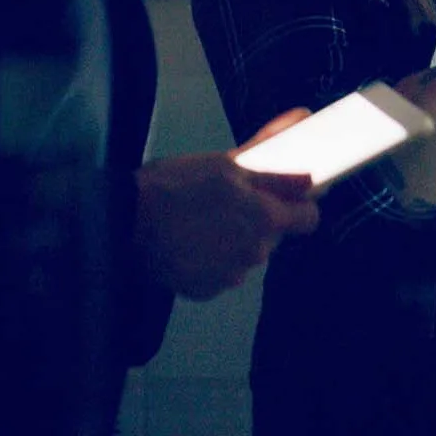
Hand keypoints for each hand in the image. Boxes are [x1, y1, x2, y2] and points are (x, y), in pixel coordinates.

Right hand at [133, 109, 319, 300]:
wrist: (126, 222)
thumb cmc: (176, 185)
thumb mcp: (226, 164)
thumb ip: (272, 163)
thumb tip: (305, 145)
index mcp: (265, 219)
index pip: (308, 219)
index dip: (299, 205)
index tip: (285, 196)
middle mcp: (255, 253)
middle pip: (273, 233)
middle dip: (259, 217)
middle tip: (229, 198)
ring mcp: (230, 275)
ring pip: (246, 252)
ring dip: (234, 237)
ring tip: (203, 217)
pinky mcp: (206, 290)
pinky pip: (221, 270)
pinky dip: (212, 257)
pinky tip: (190, 239)